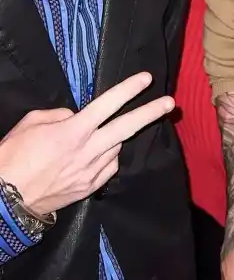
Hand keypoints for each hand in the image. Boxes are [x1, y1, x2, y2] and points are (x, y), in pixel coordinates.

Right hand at [0, 72, 173, 217]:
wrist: (4, 201)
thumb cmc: (13, 157)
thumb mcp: (31, 123)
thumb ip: (58, 115)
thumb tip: (76, 117)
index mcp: (74, 131)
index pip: (107, 104)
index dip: (128, 89)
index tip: (146, 79)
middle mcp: (88, 150)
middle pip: (127, 127)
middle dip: (151, 112)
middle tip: (170, 103)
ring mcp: (91, 171)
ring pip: (117, 148)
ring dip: (119, 138)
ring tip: (109, 133)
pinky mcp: (89, 188)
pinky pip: (109, 168)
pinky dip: (109, 157)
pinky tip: (102, 153)